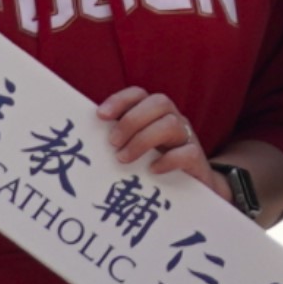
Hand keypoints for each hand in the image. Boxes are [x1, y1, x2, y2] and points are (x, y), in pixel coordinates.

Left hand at [95, 86, 214, 176]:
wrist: (191, 189)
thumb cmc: (154, 165)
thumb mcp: (135, 149)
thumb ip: (118, 140)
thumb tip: (85, 142)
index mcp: (155, 114)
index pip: (139, 94)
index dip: (120, 100)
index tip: (101, 115)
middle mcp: (173, 119)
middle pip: (159, 103)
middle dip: (132, 120)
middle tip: (113, 142)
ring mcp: (187, 138)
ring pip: (172, 124)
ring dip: (143, 140)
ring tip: (124, 159)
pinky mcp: (197, 160)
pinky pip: (188, 152)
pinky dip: (168, 160)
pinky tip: (152, 170)